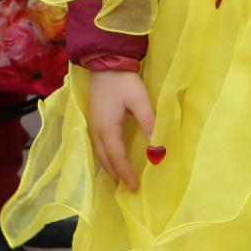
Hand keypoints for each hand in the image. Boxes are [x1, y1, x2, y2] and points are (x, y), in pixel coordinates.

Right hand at [87, 68, 155, 191]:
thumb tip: (158, 145)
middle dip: (116, 175)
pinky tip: (111, 158)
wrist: (105, 62)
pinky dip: (105, 157)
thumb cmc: (123, 81)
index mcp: (108, 129)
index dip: (126, 174)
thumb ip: (149, 122)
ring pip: (99, 153)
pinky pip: (97, 145)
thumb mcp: (140, 100)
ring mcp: (93, 125)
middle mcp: (97, 131)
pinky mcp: (94, 119)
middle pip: (105, 159)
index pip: (117, 158)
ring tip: (119, 178)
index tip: (134, 188)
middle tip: (127, 188)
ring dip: (109, 167)